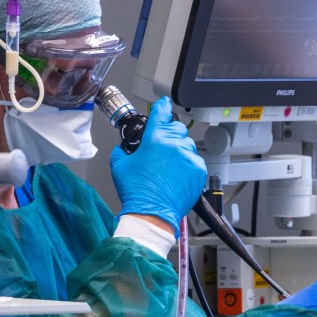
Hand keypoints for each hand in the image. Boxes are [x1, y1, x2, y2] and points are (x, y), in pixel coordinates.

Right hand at [110, 97, 205, 235]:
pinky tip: (177, 176)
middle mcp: (174, 145)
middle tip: (163, 148)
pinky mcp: (198, 170)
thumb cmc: (137, 191)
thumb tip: (122, 149)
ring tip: (169, 166)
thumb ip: (121, 152)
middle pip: (177, 128)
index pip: (161, 113)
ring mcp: (188, 157)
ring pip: (188, 145)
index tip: (164, 104)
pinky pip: (195, 160)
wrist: (152, 213)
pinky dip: (188, 165)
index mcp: (154, 139)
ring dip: (180, 150)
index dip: (162, 106)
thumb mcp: (119, 166)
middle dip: (170, 133)